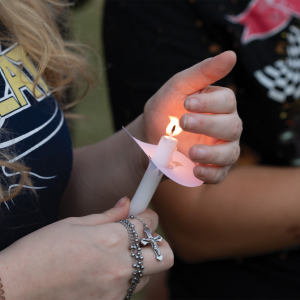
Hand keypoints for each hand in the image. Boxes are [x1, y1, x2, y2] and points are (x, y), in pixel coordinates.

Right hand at [0, 197, 172, 299]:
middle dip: (158, 242)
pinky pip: (130, 290)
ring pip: (149, 274)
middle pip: (165, 254)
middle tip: (141, 238)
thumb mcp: (75, 224)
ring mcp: (116, 291)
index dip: (148, 215)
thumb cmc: (41, 250)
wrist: (17, 288)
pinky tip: (103, 273)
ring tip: (117, 256)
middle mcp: (120, 266)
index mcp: (111, 239)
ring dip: (141, 262)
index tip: (143, 214)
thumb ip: (108, 215)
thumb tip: (127, 203)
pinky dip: (125, 279)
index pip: (149, 223)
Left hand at [142, 51, 241, 183]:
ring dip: (211, 154)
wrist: (150, 139)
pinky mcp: (213, 168)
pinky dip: (209, 174)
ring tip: (190, 152)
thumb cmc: (165, 110)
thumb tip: (231, 54)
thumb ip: (203, 72)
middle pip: (231, 126)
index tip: (187, 103)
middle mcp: (226, 126)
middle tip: (183, 123)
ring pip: (230, 153)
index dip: (210, 103)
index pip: (227, 101)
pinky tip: (195, 170)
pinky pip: (220, 174)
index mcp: (219, 104)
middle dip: (207, 125)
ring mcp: (221, 149)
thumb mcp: (177, 87)